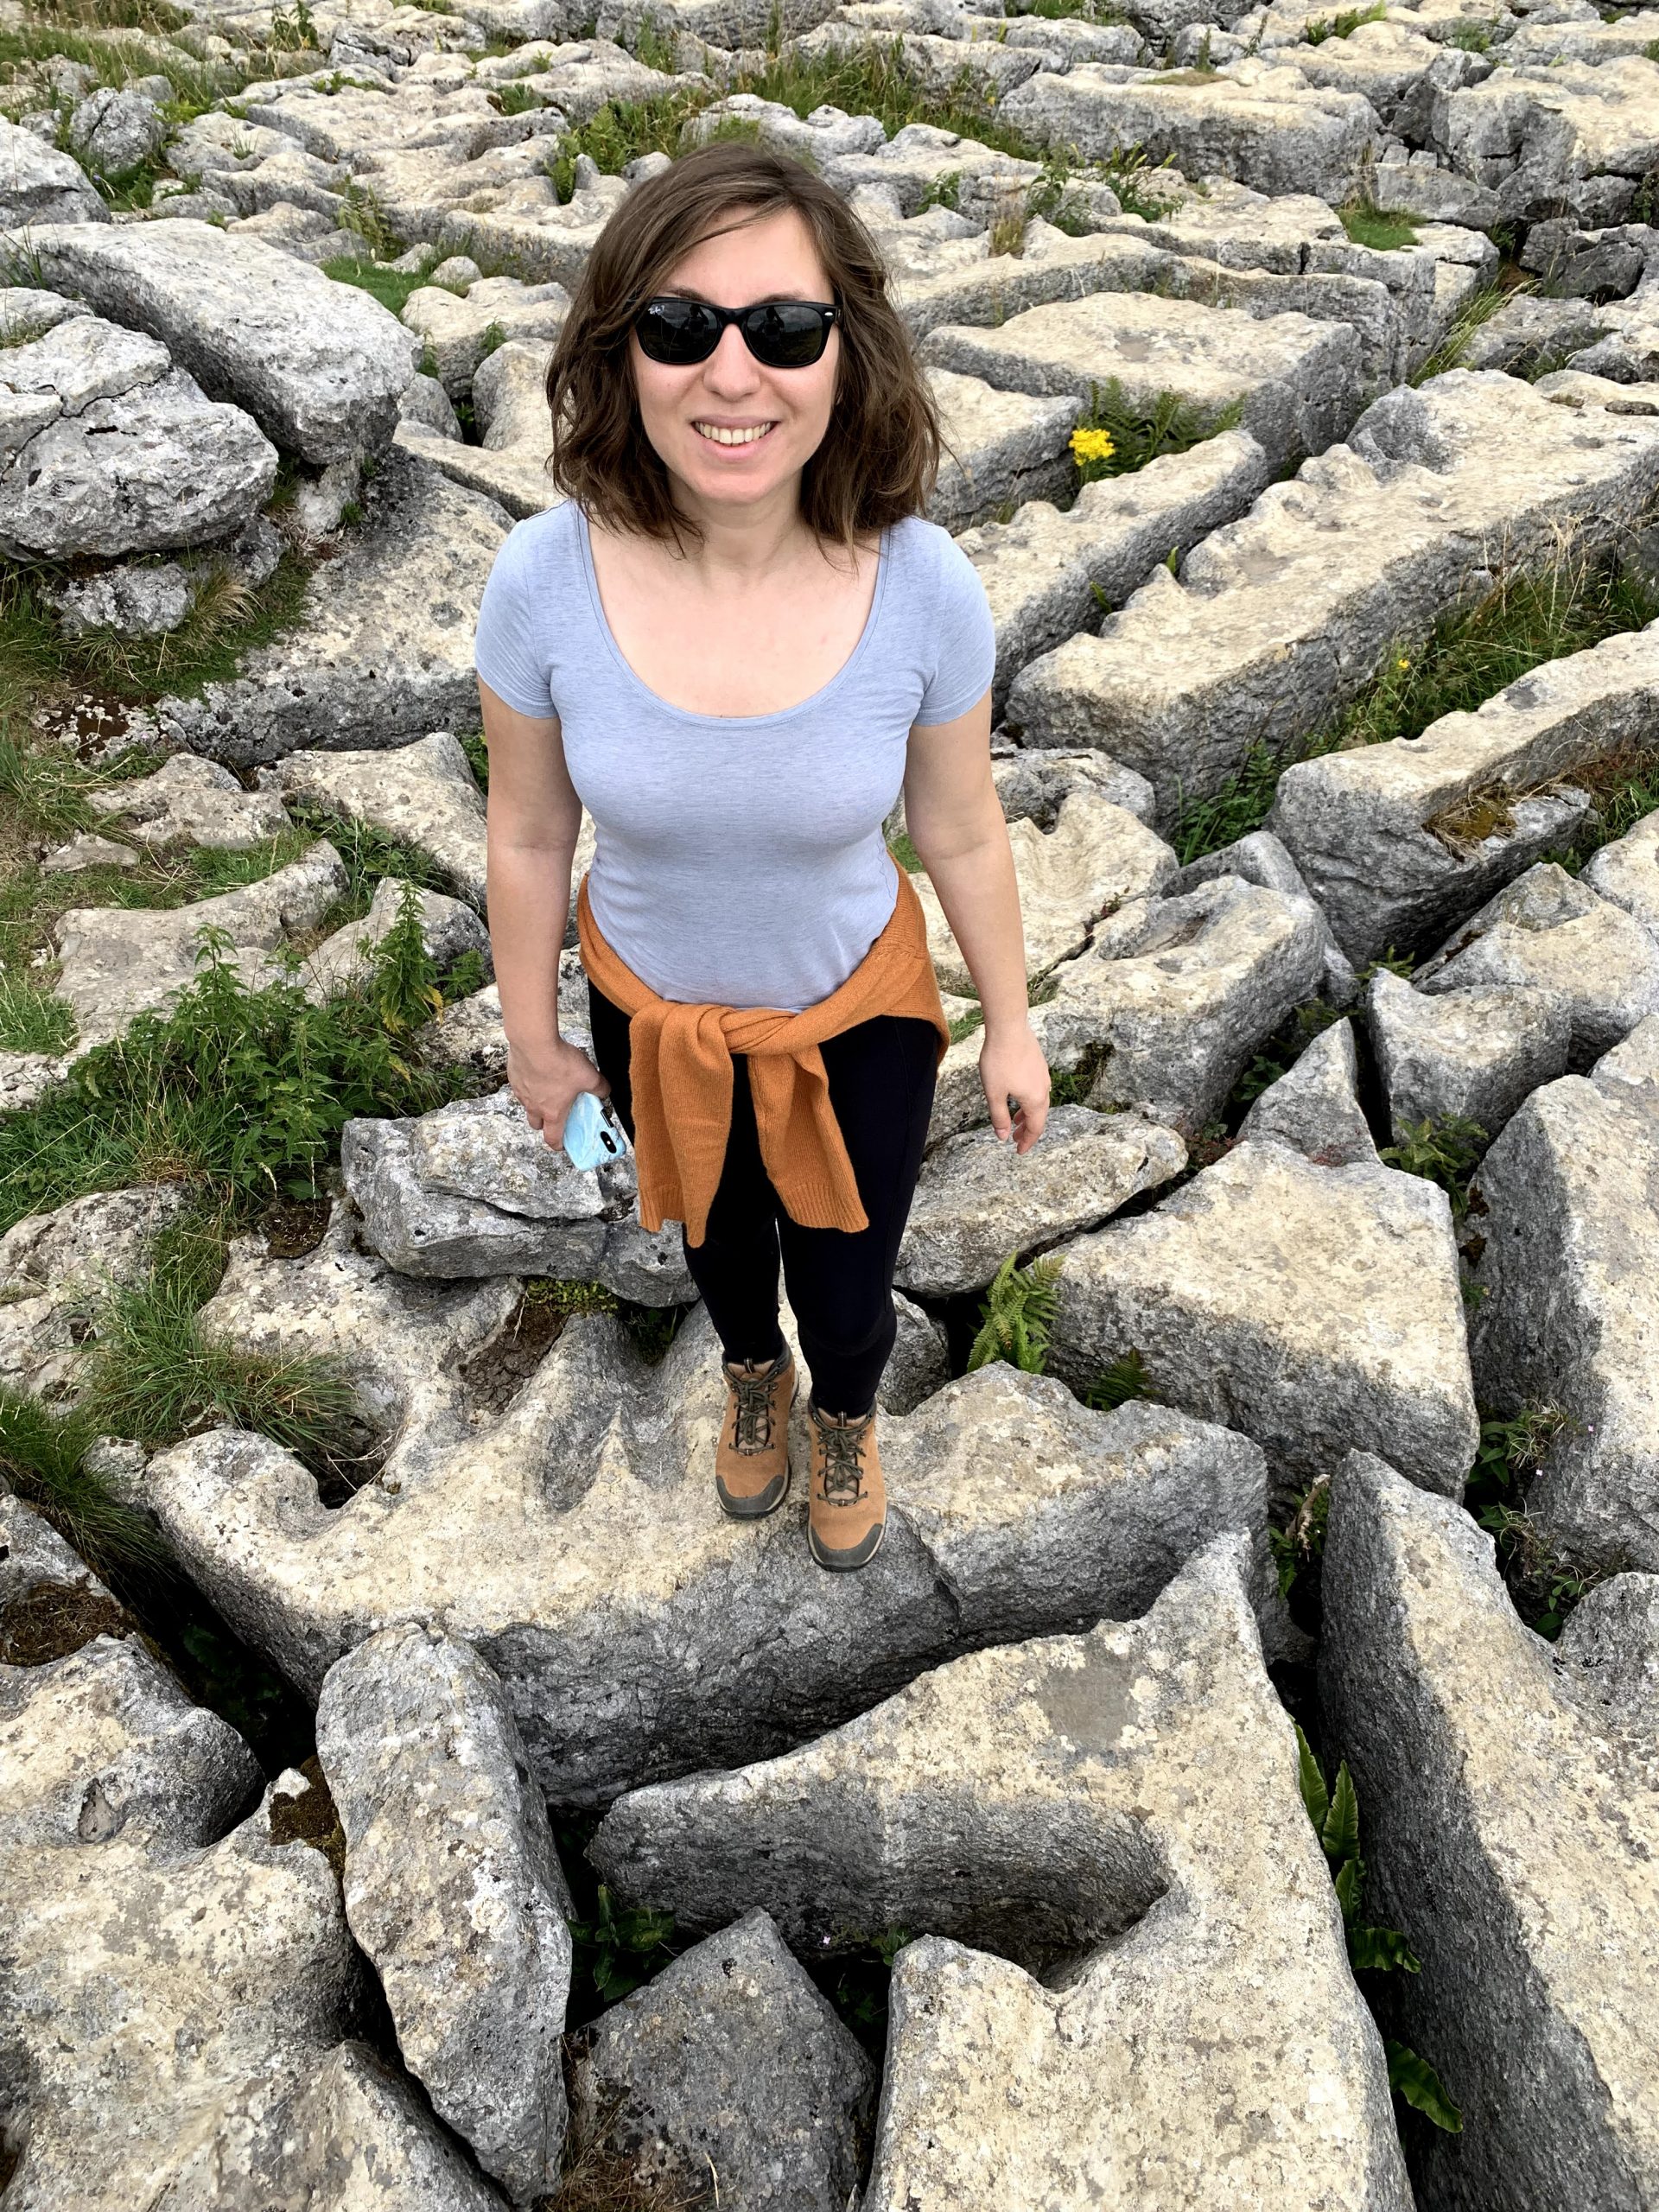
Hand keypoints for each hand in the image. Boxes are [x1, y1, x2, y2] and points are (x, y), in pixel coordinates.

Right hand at [507, 1035, 608, 1150]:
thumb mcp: (590, 1076)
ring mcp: (521, 1092)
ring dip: (536, 1103)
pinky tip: (538, 1071)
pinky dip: (528, 1084)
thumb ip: (600, 1088)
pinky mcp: (514, 1077)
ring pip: (527, 1105)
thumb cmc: (559, 1062)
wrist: (534, 1042)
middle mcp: (534, 1106)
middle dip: (545, 1124)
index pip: (552, 1138)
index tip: (562, 1144)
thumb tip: (604, 1090)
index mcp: (553, 1112)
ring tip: (548, 1089)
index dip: (558, 1144)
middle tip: (555, 1114)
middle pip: (536, 1125)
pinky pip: (521, 1086)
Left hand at [980, 1021, 1049, 1154]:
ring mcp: (1043, 1076)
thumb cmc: (999, 1061)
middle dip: (1027, 1130)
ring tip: (1014, 1121)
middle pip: (1039, 1116)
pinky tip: (1016, 1096)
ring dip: (1027, 1115)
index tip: (1019, 1151)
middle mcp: (1044, 1089)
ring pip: (1038, 1102)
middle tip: (1015, 1139)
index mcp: (1035, 1100)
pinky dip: (1028, 1101)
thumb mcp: (994, 1093)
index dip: (1027, 1142)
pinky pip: (1037, 1090)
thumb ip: (999, 1117)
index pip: (1035, 1128)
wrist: (1009, 1028)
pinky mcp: (1038, 1065)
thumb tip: (1002, 1136)